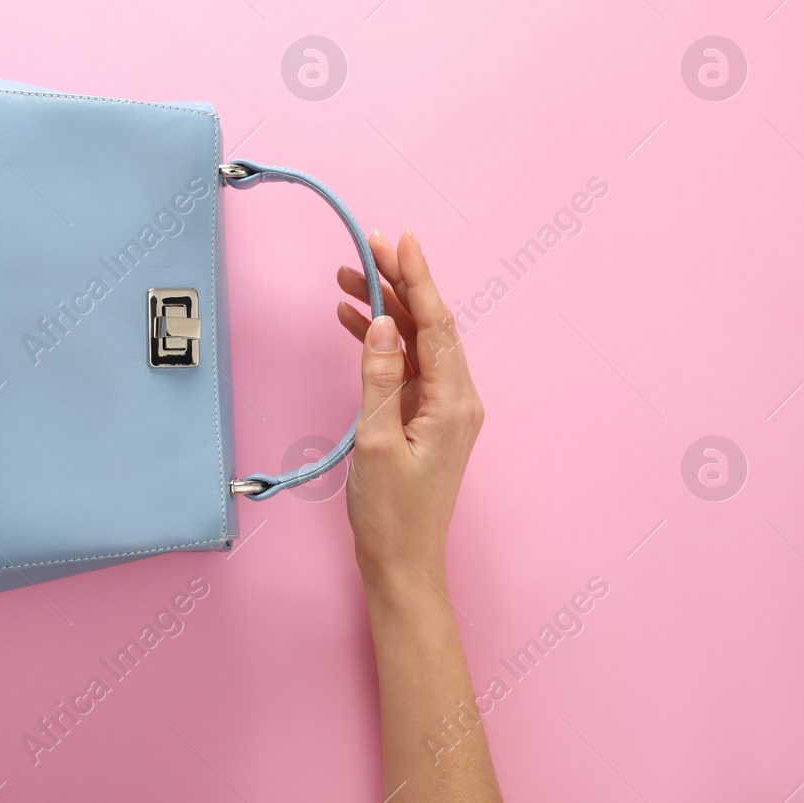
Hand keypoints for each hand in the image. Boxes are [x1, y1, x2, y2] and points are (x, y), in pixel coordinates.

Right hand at [336, 230, 483, 596]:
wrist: (402, 562)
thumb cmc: (391, 513)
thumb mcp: (377, 442)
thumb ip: (379, 378)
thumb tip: (385, 324)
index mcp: (454, 402)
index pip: (437, 324)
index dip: (418, 278)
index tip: (399, 240)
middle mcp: (457, 398)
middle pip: (430, 325)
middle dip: (398, 284)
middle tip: (364, 248)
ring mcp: (442, 407)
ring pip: (416, 342)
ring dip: (386, 309)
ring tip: (346, 279)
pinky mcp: (425, 417)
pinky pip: (407, 365)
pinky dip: (382, 341)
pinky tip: (355, 322)